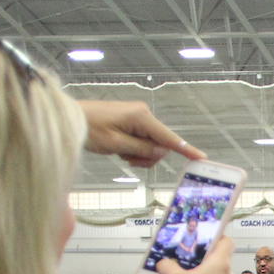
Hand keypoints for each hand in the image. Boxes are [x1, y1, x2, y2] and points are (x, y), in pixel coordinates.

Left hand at [79, 100, 204, 167]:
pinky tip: (119, 148)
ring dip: (138, 154)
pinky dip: (133, 148)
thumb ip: (141, 150)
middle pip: (159, 144)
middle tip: (127, 159)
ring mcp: (138, 117)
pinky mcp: (132, 120)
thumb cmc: (90, 129)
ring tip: (120, 153)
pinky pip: (142, 140)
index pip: (168, 137)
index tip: (201, 157)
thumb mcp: (116, 145)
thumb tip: (160, 152)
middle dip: (147, 156)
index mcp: (141, 117)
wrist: (71, 117)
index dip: (185, 149)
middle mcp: (143, 114)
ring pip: (150, 145)